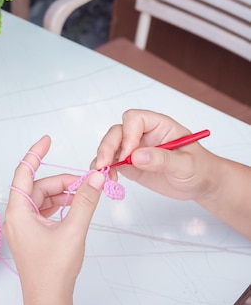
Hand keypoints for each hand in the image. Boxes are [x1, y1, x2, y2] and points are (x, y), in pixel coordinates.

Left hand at [3, 135, 103, 304]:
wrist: (48, 300)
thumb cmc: (53, 270)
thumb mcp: (73, 230)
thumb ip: (85, 201)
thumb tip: (95, 177)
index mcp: (18, 212)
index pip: (24, 173)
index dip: (35, 154)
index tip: (47, 140)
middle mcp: (16, 217)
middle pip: (37, 187)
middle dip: (61, 182)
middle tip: (87, 182)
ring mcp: (22, 227)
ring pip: (41, 200)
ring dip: (61, 195)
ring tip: (83, 195)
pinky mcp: (30, 236)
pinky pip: (42, 212)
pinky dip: (57, 206)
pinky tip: (73, 208)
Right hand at [93, 109, 218, 200]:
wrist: (201, 184)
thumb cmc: (200, 169)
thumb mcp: (187, 165)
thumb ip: (163, 159)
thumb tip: (137, 156)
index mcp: (159, 126)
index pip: (135, 119)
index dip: (129, 134)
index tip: (130, 153)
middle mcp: (143, 134)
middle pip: (117, 131)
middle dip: (108, 146)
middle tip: (106, 164)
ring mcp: (134, 149)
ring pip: (110, 146)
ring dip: (104, 158)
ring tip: (105, 175)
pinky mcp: (129, 165)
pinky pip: (111, 162)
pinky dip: (105, 170)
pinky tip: (108, 179)